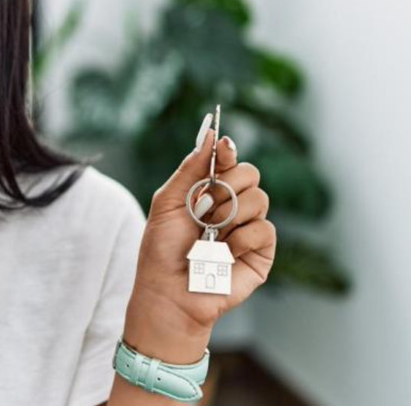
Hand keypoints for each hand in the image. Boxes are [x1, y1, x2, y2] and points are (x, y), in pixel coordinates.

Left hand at [123, 120, 276, 361]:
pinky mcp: (262, 252)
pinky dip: (241, 238)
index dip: (227, 150)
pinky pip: (265, 228)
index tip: (222, 146)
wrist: (168, 292)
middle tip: (204, 208)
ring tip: (210, 234)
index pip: (227, 160)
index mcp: (208, 192)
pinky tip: (225, 252)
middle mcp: (232, 206)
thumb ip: (189, 169)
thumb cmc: (162, 250)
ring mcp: (248, 228)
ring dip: (230, 214)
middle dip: (226, 187)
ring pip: (260, 198)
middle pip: (250, 173)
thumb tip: (210, 136)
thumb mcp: (167, 203)